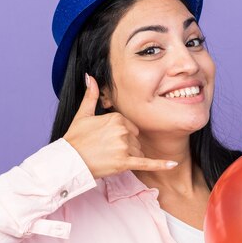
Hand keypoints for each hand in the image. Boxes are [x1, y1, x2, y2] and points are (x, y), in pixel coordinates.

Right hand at [63, 75, 177, 179]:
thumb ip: (91, 95)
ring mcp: (124, 147)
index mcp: (116, 118)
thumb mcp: (83, 114)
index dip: (120, 134)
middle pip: (135, 139)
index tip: (105, 139)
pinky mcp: (124, 163)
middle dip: (125, 145)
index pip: (130, 126)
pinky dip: (160, 165)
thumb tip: (90, 77)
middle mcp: (122, 131)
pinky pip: (147, 163)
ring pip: (138, 151)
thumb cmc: (75, 139)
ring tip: (109, 158)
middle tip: (105, 150)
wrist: (69, 162)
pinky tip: (172, 165)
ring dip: (129, 156)